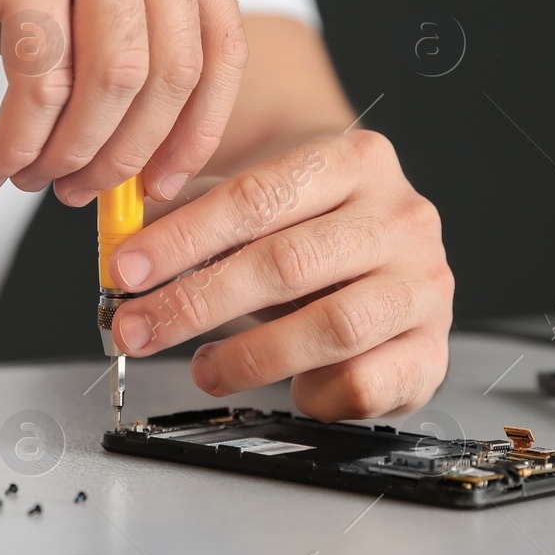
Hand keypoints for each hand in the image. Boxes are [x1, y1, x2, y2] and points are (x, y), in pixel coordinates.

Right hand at [0, 0, 247, 203]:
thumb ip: (115, 44)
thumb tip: (137, 153)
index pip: (221, 42)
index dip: (198, 130)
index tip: (162, 186)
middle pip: (170, 72)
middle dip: (126, 155)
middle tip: (83, 194)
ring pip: (111, 82)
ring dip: (71, 153)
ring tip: (31, 179)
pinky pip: (40, 79)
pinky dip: (18, 141)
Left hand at [105, 131, 453, 419]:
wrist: (392, 252)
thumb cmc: (314, 225)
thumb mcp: (260, 203)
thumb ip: (194, 214)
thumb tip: (122, 245)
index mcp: (357, 160)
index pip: (261, 196)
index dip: (187, 237)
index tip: (128, 268)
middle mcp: (402, 218)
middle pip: (290, 263)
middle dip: (199, 302)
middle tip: (139, 328)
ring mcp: (424, 286)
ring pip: (333, 327)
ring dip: (251, 356)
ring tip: (202, 368)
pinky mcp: (432, 350)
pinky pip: (366, 383)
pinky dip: (315, 393)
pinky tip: (289, 389)